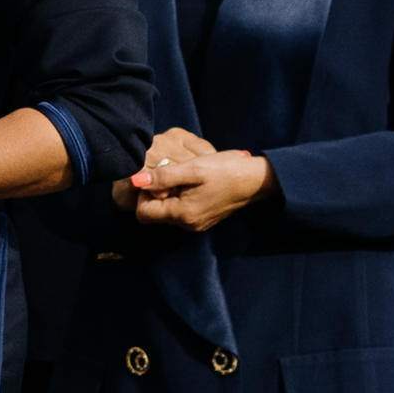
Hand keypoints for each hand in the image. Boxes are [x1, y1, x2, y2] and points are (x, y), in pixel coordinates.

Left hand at [123, 127, 273, 233]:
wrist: (257, 180)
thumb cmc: (227, 170)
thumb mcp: (194, 168)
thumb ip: (163, 176)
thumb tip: (136, 181)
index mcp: (183, 214)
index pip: (142, 213)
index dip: (144, 194)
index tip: (158, 178)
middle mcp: (187, 225)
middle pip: (153, 214)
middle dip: (155, 195)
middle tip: (172, 176)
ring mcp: (195, 224)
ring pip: (165, 213)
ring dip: (168, 195)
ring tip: (185, 178)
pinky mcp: (202, 220)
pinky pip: (179, 212)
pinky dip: (179, 198)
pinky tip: (193, 184)